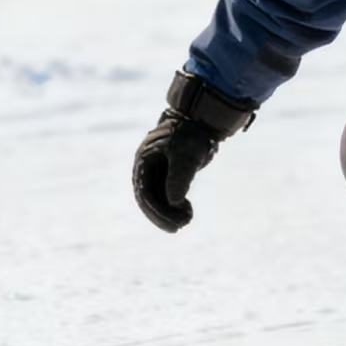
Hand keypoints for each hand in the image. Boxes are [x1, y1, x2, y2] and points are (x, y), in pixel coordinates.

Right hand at [132, 71, 255, 232]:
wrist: (201, 119)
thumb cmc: (192, 134)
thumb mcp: (186, 155)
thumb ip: (179, 177)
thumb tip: (174, 201)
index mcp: (144, 161)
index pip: (144, 193)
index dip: (157, 212)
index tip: (173, 225)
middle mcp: (147, 166)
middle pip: (149, 198)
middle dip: (163, 215)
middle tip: (181, 226)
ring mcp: (156, 169)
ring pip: (158, 197)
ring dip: (169, 211)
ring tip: (187, 219)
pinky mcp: (167, 171)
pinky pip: (166, 192)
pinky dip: (175, 203)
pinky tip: (187, 209)